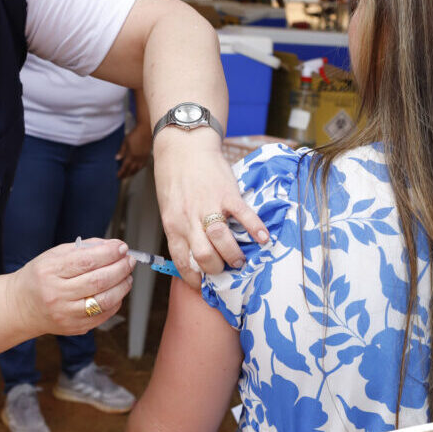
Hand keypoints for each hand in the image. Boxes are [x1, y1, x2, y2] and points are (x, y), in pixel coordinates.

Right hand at [11, 238, 134, 336]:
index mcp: (49, 271)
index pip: (86, 261)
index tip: (121, 247)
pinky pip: (102, 315)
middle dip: (120, 268)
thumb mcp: (54, 255)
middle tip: (129, 260)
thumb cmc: (39, 277)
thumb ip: (84, 248)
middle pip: (98, 281)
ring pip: (104, 301)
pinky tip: (117, 291)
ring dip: (122, 286)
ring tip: (127, 276)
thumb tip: (113, 245)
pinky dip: (115, 302)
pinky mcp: (74, 327)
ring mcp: (65, 314)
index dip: (109, 253)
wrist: (21, 306)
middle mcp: (56, 294)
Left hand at [116, 126, 151, 177]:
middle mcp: (138, 158)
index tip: (118, 176)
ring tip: (128, 175)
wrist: (146, 131)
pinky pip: (143, 165)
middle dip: (126, 174)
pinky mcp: (147, 156)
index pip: (125, 167)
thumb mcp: (125, 142)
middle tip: (122, 177)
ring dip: (132, 173)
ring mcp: (143, 158)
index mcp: (131, 155)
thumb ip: (121, 151)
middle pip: (131, 170)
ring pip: (138, 169)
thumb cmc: (134, 135)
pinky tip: (136, 169)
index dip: (121, 172)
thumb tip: (117, 159)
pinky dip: (138, 169)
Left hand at [152, 128, 267, 287]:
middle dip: (217, 269)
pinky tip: (263, 239)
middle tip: (226, 269)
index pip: (183, 260)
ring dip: (234, 254)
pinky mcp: (228, 194)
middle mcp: (190, 219)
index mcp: (173, 224)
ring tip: (241, 259)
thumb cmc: (174, 177)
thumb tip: (192, 253)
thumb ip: (180, 229)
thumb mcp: (169, 207)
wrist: (184, 146)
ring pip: (222, 240)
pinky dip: (256, 229)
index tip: (204, 284)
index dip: (194, 277)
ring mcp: (210, 206)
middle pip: (204, 257)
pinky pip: (244, 216)